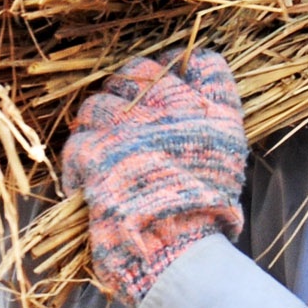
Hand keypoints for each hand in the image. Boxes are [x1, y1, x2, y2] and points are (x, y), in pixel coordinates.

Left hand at [59, 49, 247, 303]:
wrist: (177, 245)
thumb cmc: (208, 208)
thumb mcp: (230, 158)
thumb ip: (218, 116)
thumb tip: (202, 85)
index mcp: (209, 108)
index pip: (204, 63)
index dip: (184, 66)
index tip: (173, 78)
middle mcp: (169, 106)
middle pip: (141, 71)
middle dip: (130, 89)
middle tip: (129, 116)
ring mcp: (128, 124)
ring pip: (100, 102)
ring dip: (98, 122)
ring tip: (104, 147)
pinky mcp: (95, 150)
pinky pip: (77, 142)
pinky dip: (77, 163)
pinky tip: (84, 180)